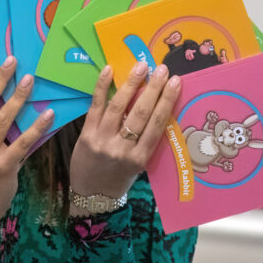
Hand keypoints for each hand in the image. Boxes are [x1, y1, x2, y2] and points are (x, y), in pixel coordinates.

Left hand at [68, 61, 181, 212]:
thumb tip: (156, 108)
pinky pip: (95, 107)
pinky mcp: (86, 134)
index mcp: (140, 158)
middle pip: (140, 114)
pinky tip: (109, 70)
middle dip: (153, 89)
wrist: (91, 196)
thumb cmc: (119, 179)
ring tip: (142, 66)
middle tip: (162, 69)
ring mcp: (102, 140)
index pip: (156, 125)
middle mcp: (122, 149)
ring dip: (131, 84)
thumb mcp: (138, 166)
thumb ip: (146, 141)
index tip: (176, 82)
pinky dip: (102, 87)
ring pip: (118, 107)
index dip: (167, 101)